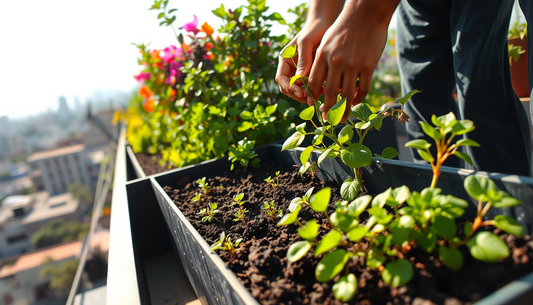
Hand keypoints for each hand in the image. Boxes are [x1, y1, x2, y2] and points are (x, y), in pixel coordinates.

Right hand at [275, 19, 331, 103]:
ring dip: (307, 95)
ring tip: (320, 92)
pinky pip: (310, 88)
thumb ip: (303, 60)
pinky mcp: (310, 75)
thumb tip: (300, 79)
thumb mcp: (306, 42)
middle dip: (299, 95)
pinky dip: (315, 91)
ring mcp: (300, 73)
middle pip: (288, 89)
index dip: (289, 88)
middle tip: (312, 97)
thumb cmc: (314, 30)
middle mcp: (290, 68)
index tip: (302, 92)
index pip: (281, 79)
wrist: (325, 25)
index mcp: (285, 60)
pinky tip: (324, 88)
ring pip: (298, 91)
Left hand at [308, 0, 397, 121]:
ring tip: (342, 119)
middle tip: (328, 120)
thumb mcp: (325, 43)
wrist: (364, 15)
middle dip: (328, 110)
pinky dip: (358, 99)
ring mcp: (353, 65)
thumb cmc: (342, 29)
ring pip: (347, 95)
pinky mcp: (368, 65)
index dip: (314, 98)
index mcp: (322, 56)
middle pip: (330, 93)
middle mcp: (336, 62)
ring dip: (344, 110)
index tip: (315, 107)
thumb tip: (316, 84)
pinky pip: (363, 89)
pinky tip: (355, 102)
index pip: (314, 84)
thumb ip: (320, 63)